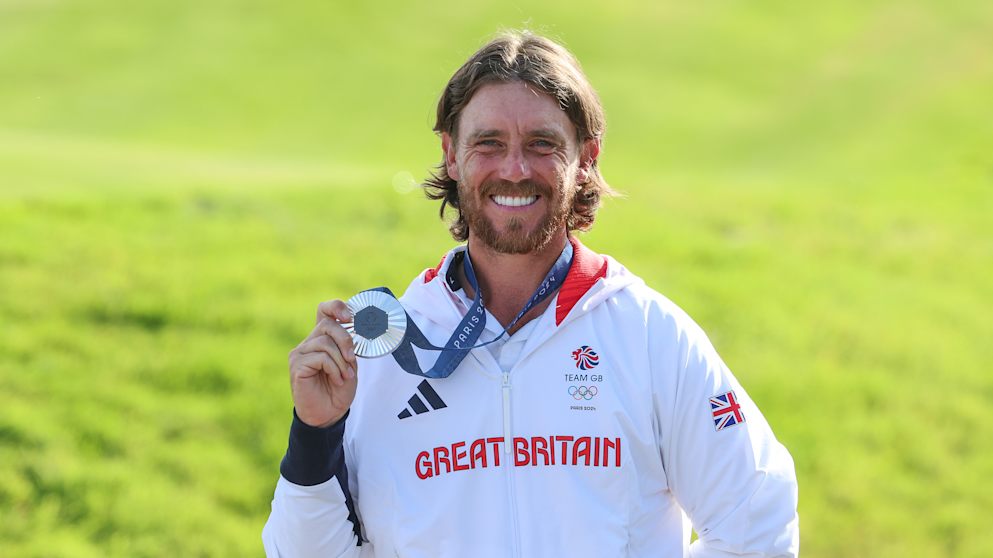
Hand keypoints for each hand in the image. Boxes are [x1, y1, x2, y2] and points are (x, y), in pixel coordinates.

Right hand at [288, 300, 357, 427]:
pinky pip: (320, 357)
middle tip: (352, 359)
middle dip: (346, 340)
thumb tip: (354, 329)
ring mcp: (300, 353)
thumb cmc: (339, 389)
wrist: (329, 414)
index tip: (350, 317)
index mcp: (322, 338)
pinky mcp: (297, 365)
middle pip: (327, 325)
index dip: (336, 307)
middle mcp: (308, 342)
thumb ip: (348, 346)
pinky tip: (336, 380)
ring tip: (344, 376)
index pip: (324, 311)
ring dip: (341, 361)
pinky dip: (334, 369)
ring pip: (325, 343)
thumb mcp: (349, 364)